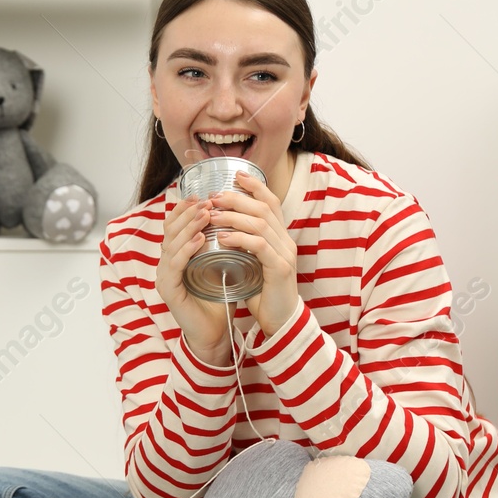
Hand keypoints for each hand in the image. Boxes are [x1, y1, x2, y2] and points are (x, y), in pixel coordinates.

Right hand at [156, 195, 236, 366]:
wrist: (214, 333)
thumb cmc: (218, 299)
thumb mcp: (221, 265)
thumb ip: (221, 245)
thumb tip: (238, 218)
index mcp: (176, 256)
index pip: (174, 226)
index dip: (184, 208)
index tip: (201, 194)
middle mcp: (165, 263)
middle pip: (170, 230)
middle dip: (188, 212)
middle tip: (207, 200)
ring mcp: (164, 276)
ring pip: (171, 244)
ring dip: (189, 226)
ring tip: (206, 213)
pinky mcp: (168, 290)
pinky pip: (175, 264)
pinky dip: (187, 249)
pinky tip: (200, 238)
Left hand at [210, 170, 299, 337]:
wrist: (280, 321)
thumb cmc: (263, 293)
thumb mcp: (253, 264)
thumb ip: (244, 246)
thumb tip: (220, 230)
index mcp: (280, 237)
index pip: (271, 202)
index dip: (255, 186)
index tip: (236, 175)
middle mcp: (286, 241)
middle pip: (263, 208)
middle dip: (236, 198)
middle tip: (213, 197)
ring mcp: (285, 254)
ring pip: (259, 223)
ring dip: (233, 216)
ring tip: (212, 215)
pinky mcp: (279, 269)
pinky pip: (259, 245)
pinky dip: (239, 238)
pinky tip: (223, 237)